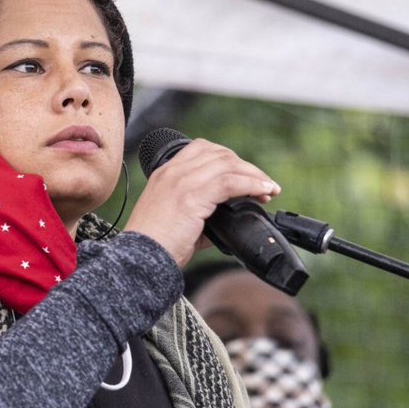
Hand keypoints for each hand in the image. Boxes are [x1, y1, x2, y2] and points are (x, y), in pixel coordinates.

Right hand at [123, 138, 279, 268]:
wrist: (140, 258)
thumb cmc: (155, 246)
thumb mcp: (177, 220)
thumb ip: (202, 214)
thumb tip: (229, 220)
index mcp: (165, 173)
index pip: (202, 149)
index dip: (228, 159)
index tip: (244, 175)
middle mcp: (173, 172)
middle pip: (219, 154)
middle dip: (245, 167)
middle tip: (262, 184)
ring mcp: (181, 181)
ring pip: (228, 164)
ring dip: (254, 175)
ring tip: (268, 189)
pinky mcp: (191, 196)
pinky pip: (230, 182)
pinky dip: (252, 185)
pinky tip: (262, 193)